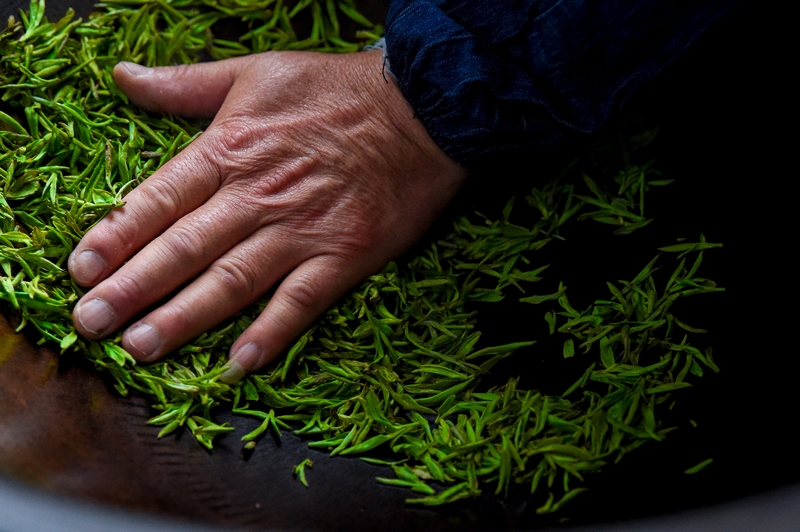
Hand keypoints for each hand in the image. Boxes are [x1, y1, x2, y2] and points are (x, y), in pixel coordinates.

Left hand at [68, 50, 465, 382]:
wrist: (421, 109)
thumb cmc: (337, 90)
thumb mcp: (254, 72)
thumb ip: (185, 84)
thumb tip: (125, 78)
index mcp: (230, 149)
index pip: (158, 199)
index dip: (116, 236)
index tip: (81, 269)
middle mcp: (258, 195)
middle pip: (184, 247)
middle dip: (132, 288)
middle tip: (90, 323)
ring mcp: (302, 230)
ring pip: (232, 280)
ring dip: (184, 317)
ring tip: (141, 347)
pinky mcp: (344, 256)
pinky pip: (301, 302)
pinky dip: (270, 333)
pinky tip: (238, 364)